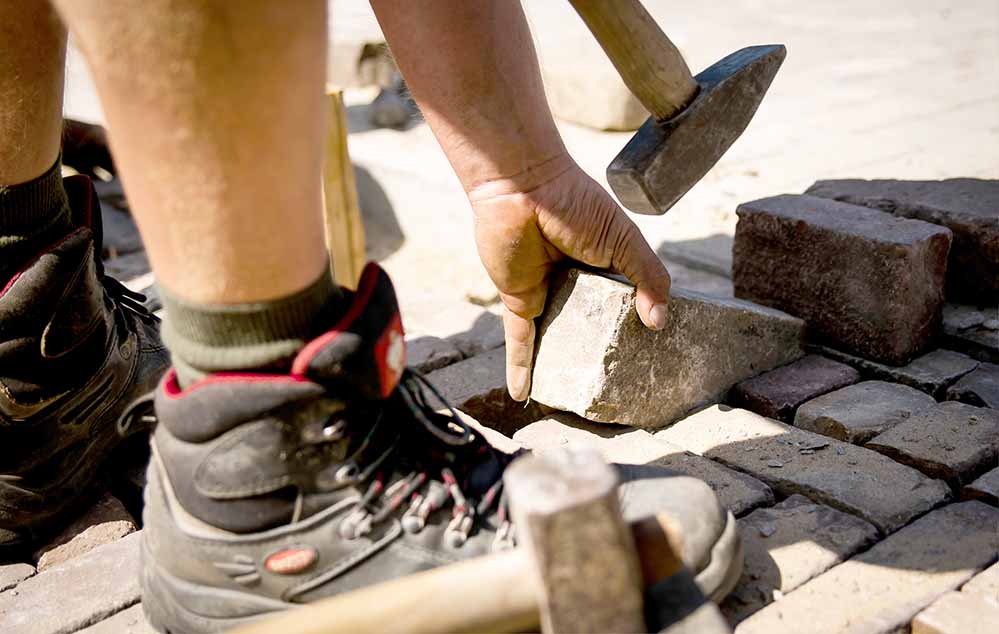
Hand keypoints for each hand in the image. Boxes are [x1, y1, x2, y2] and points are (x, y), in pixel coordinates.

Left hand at [469, 158, 670, 400]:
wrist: (523, 187)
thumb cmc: (575, 203)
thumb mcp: (623, 239)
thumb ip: (648, 277)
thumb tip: (660, 322)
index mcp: (602, 264)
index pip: (620, 301)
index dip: (633, 324)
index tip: (649, 352)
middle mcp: (573, 282)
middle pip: (585, 325)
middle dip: (595, 353)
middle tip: (613, 386)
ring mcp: (545, 292)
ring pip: (554, 337)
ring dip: (559, 365)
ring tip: (572, 400)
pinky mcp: (518, 300)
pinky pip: (520, 340)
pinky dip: (520, 366)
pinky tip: (524, 394)